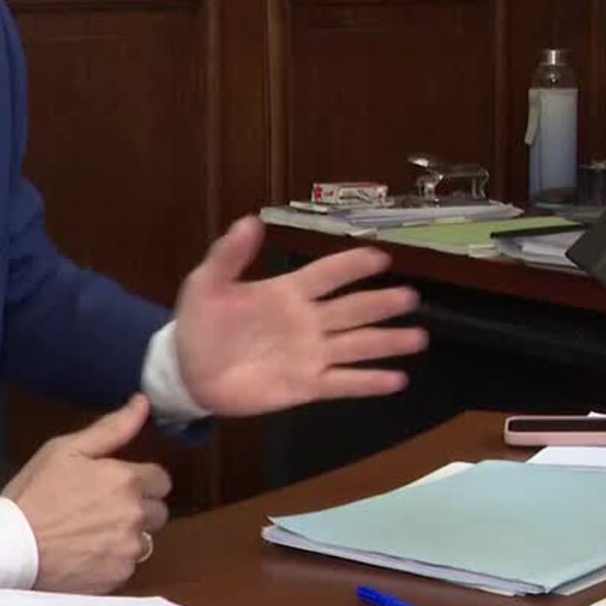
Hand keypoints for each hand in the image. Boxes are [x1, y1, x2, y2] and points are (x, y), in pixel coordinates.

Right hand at [3, 395, 171, 593]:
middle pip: (158, 511)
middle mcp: (136, 515)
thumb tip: (142, 403)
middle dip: (138, 508)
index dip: (140, 479)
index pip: (162, 479)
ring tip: (91, 533)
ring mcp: (128, 549)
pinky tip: (85, 553)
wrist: (11, 547)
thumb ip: (112, 428)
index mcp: (127, 479)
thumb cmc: (34, 493)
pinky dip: (112, 560)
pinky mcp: (118, 577)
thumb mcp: (65, 449)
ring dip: (127, 535)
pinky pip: (127, 566)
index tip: (116, 484)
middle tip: (102, 508)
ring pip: (144, 540)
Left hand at [174, 216, 426, 416]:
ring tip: (418, 338)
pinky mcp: (305, 385)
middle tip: (411, 297)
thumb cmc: (200, 323)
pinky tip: (397, 380)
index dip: (352, 265)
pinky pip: (343, 383)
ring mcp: (310, 354)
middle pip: (352, 309)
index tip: (380, 257)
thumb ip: (229, 255)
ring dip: (387, 342)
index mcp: (287, 292)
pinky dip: (370, 382)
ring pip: (357, 345)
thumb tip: (250, 220)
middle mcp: (307, 321)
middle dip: (381, 303)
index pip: (327, 274)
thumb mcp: (207, 284)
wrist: (188, 371)